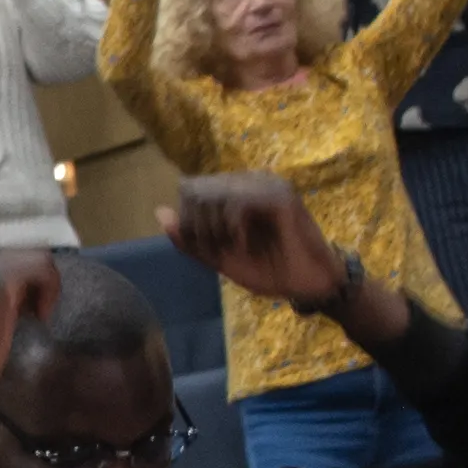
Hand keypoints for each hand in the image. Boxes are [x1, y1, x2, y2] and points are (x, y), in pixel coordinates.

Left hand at [166, 173, 352, 310]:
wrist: (307, 285)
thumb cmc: (267, 269)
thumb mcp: (217, 257)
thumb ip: (188, 238)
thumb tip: (160, 211)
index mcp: (234, 191)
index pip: (189, 188)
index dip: (187, 219)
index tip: (202, 246)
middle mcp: (249, 182)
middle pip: (194, 189)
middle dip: (196, 225)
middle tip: (214, 248)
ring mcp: (267, 185)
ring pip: (212, 193)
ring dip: (212, 227)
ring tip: (228, 247)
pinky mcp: (281, 196)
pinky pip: (237, 202)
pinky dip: (232, 227)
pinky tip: (243, 244)